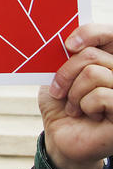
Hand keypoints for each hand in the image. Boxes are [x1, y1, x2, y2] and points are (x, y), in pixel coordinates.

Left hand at [40, 23, 112, 168]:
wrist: (61, 135)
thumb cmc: (62, 103)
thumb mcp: (59, 75)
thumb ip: (67, 56)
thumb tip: (66, 38)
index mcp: (108, 60)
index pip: (110, 34)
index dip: (92, 32)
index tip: (68, 44)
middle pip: (93, 55)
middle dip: (66, 72)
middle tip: (59, 90)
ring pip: (95, 73)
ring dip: (74, 92)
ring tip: (75, 106)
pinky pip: (102, 95)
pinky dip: (85, 105)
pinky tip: (89, 116)